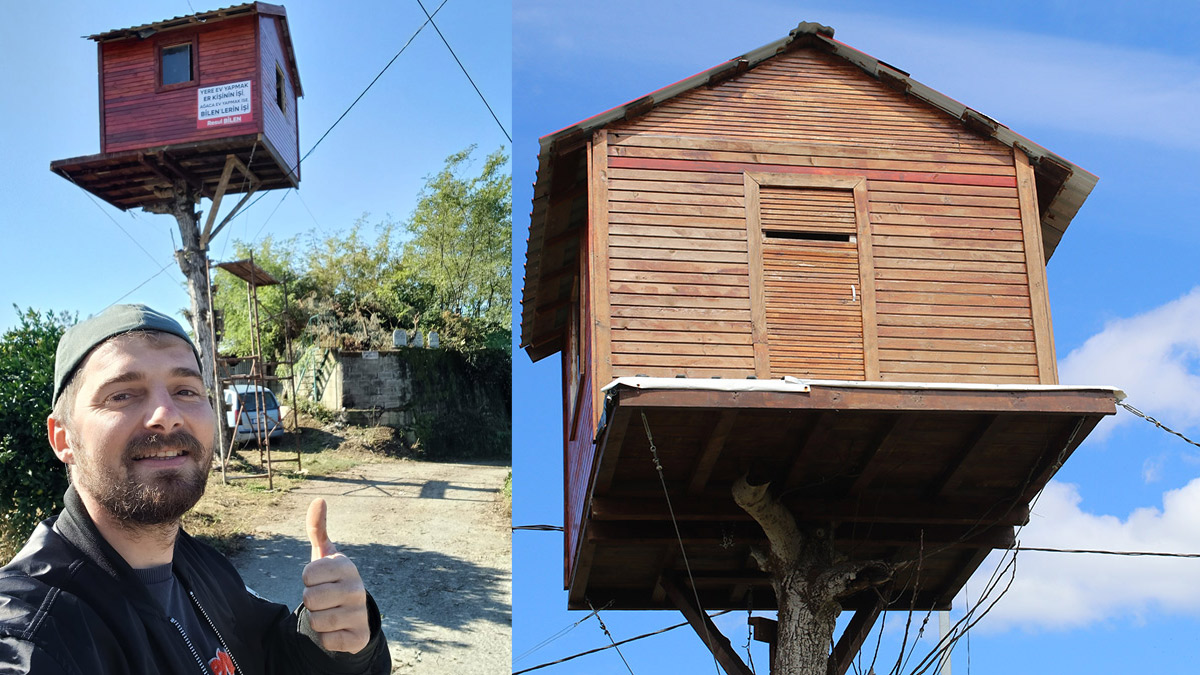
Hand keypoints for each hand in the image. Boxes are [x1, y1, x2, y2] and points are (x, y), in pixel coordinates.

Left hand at [301, 498, 369, 652]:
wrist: (353, 615)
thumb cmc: (332, 580)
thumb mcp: (324, 555)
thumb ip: (318, 528)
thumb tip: (319, 499)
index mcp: (347, 566)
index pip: (308, 574)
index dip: (307, 580)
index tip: (319, 580)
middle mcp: (358, 588)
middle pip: (310, 599)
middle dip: (310, 601)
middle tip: (323, 599)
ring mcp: (360, 613)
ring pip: (316, 621)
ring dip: (316, 620)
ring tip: (329, 612)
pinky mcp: (359, 637)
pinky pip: (327, 640)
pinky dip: (326, 637)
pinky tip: (336, 629)